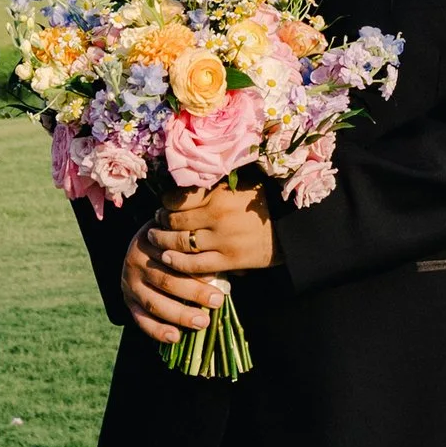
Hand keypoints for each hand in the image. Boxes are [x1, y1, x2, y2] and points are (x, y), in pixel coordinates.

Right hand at [119, 220, 229, 346]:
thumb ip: (206, 253)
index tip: (219, 279)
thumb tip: (242, 272)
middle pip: (166, 280)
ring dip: (179, 314)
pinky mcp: (127, 300)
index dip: (197, 269)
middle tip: (217, 301)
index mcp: (153, 241)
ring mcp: (129, 281)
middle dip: (193, 293)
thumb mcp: (186, 239)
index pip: (176, 257)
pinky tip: (175, 337)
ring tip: (202, 322)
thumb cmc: (175, 243)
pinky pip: (141, 318)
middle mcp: (136, 259)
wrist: (144, 243)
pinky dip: (157, 330)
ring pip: (154, 302)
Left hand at [146, 181, 276, 275]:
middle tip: (155, 222)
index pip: (179, 197)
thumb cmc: (266, 204)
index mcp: (220, 193)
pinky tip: (167, 258)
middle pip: (175, 220)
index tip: (164, 205)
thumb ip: (216, 185)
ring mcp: (222, 239)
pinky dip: (177, 262)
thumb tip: (188, 182)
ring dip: (162, 241)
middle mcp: (217, 215)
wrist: (291, 230)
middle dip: (161, 222)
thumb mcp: (243, 184)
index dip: (166, 202)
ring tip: (154, 239)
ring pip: (180, 242)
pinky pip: (194, 264)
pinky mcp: (228, 260)